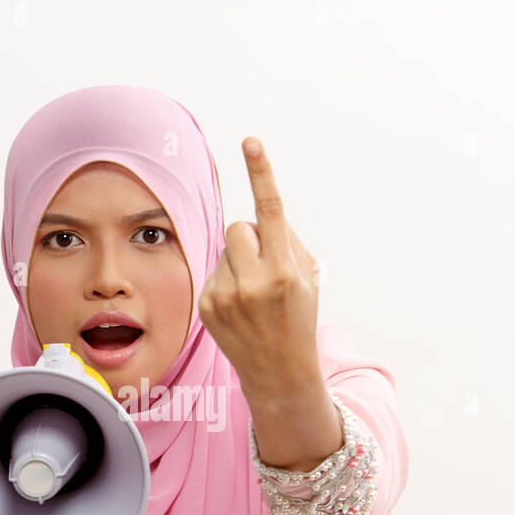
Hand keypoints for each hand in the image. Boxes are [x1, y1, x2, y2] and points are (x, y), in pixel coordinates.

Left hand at [197, 137, 321, 396]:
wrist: (280, 372)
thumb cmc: (297, 316)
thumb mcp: (308, 278)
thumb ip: (286, 239)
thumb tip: (258, 216)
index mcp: (285, 271)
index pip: (271, 211)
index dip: (261, 173)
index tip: (250, 142)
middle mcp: (254, 282)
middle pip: (239, 227)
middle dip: (252, 240)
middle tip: (266, 270)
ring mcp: (226, 296)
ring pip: (226, 249)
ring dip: (239, 261)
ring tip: (253, 295)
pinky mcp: (207, 306)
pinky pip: (214, 270)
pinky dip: (226, 281)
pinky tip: (239, 308)